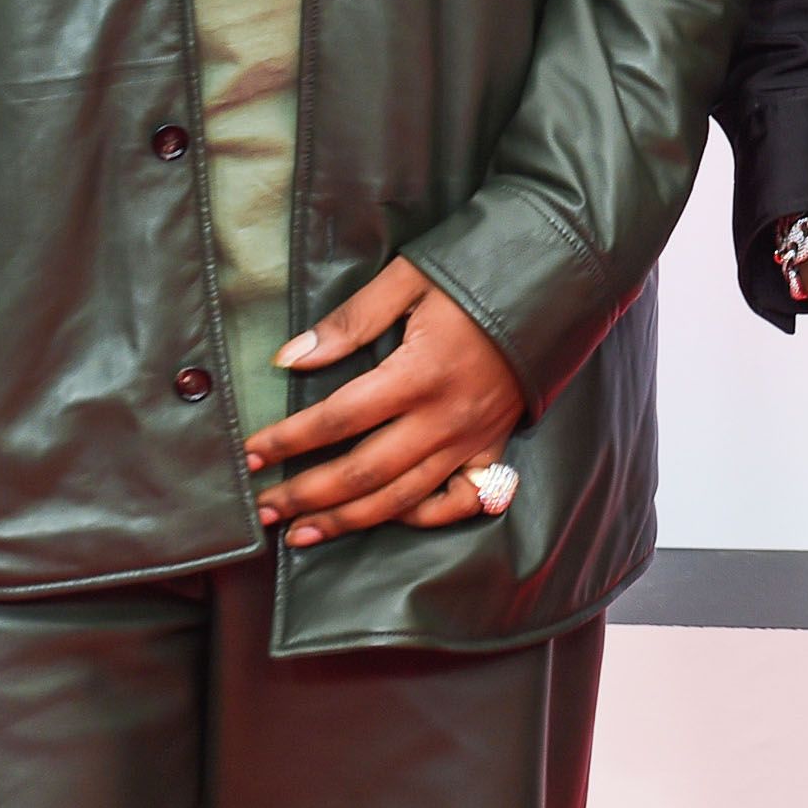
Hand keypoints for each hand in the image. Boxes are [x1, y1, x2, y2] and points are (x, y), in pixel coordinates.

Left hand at [244, 258, 525, 545]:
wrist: (556, 280)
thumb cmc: (476, 274)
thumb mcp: (409, 280)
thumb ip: (349, 323)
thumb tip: (288, 359)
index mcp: (419, 374)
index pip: (337, 418)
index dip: (288, 440)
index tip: (250, 454)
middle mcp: (445, 418)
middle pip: (363, 472)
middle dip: (306, 493)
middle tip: (264, 509)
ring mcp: (472, 440)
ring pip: (401, 498)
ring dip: (347, 520)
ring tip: (302, 534)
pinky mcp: (494, 446)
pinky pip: (459, 501)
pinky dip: (424, 517)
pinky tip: (388, 519)